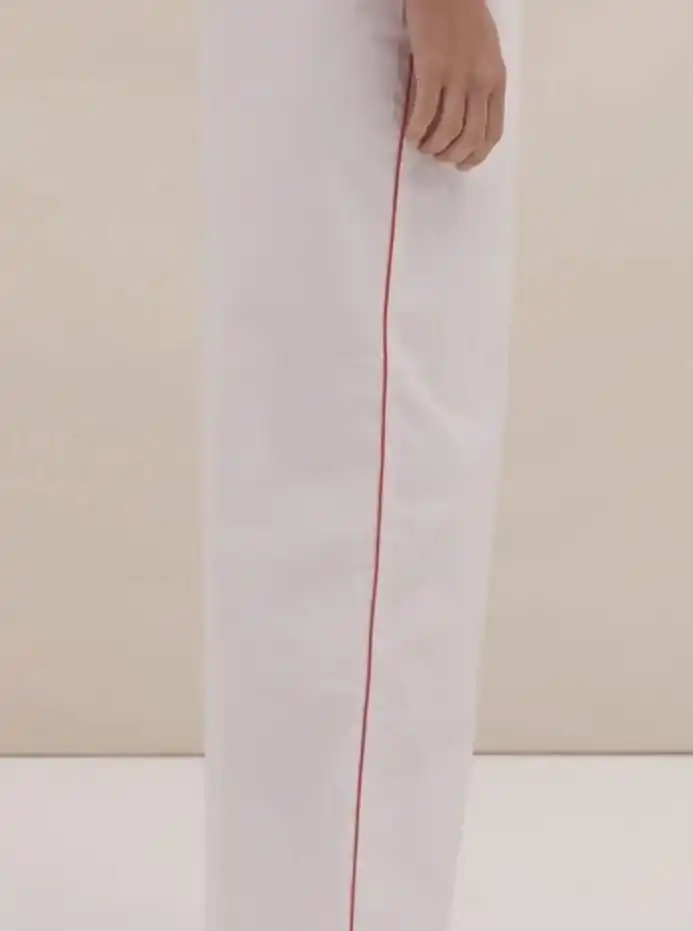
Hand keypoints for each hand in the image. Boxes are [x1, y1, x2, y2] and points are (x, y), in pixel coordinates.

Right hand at [404, 0, 506, 169]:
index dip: (476, 155)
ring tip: (422, 146)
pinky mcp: (432, 71)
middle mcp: (480, 83)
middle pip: (470, 137)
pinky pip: (424, 114)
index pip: (492, 131)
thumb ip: (481, 82)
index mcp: (496, 80)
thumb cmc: (464, 15)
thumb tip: (466, 116)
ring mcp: (456, 77)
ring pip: (447, 131)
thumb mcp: (486, 52)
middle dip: (452, 156)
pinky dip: (416, 131)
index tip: (462, 164)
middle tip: (437, 156)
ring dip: (432, 147)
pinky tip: (410, 134)